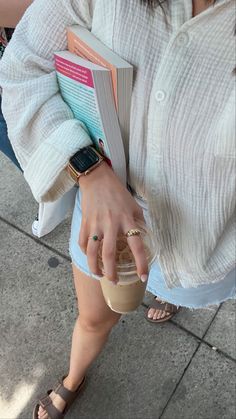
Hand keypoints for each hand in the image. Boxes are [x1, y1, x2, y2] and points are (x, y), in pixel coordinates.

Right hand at [78, 162, 148, 282]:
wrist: (97, 179)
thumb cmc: (118, 193)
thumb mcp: (134, 206)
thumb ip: (139, 222)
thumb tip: (144, 238)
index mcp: (126, 220)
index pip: (136, 246)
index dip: (141, 263)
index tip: (142, 277)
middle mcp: (110, 224)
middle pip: (108, 254)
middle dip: (111, 272)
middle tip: (115, 282)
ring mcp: (95, 224)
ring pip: (91, 252)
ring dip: (94, 267)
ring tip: (99, 275)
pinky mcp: (84, 222)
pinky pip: (82, 242)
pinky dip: (85, 253)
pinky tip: (90, 258)